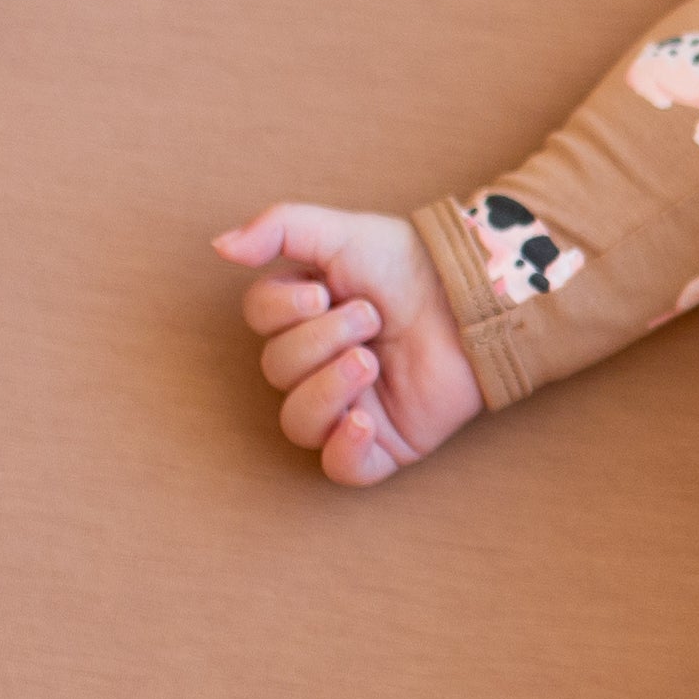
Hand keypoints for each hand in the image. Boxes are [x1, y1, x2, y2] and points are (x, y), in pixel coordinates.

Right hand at [210, 200, 483, 485]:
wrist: (478, 296)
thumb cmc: (413, 265)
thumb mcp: (343, 234)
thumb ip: (281, 228)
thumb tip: (220, 246)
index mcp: (304, 318)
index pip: (259, 322)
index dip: (282, 309)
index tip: (323, 291)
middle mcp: (320, 364)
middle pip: (277, 370)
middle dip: (319, 340)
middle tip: (370, 317)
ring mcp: (351, 405)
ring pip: (298, 422)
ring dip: (327, 388)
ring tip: (369, 360)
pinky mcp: (387, 440)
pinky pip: (343, 470)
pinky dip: (343, 449)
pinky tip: (363, 420)